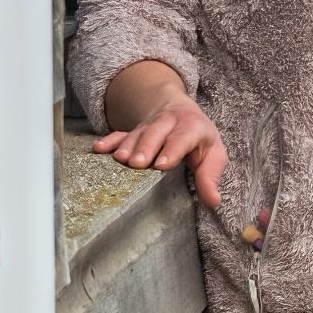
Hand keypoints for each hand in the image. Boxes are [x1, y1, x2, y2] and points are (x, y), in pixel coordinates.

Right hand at [93, 99, 227, 209]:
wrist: (180, 111)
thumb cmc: (200, 139)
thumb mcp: (214, 154)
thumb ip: (211, 177)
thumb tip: (213, 201)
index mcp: (191, 127)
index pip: (182, 137)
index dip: (172, 150)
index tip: (161, 165)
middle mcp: (168, 123)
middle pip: (155, 133)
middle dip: (146, 147)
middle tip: (137, 163)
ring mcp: (148, 126)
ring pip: (136, 134)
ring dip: (127, 146)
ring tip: (119, 160)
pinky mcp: (133, 131)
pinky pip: (119, 134)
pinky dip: (109, 141)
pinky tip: (98, 149)